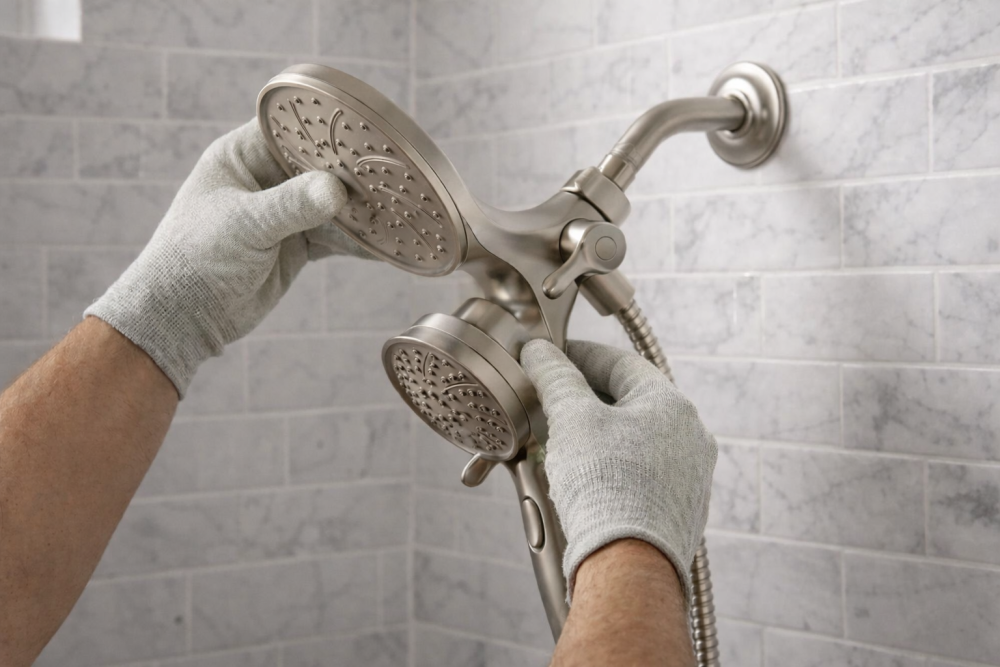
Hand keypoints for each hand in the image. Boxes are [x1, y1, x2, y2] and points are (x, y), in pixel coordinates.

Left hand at [86, 119, 370, 394]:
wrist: (185, 317)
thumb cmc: (195, 259)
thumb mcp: (243, 226)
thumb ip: (290, 206)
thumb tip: (337, 190)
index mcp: (243, 156)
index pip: (292, 130)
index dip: (327, 129)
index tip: (364, 133)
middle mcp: (267, 178)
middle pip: (322, 166)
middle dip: (354, 173)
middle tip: (392, 173)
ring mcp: (285, 212)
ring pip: (335, 204)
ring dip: (363, 210)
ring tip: (400, 208)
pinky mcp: (298, 244)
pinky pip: (337, 237)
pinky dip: (361, 241)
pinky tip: (388, 242)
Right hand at [520, 339, 716, 602]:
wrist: (628, 567)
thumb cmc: (606, 489)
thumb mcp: (572, 419)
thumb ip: (555, 378)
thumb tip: (540, 353)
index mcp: (671, 405)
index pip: (620, 362)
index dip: (580, 355)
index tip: (551, 356)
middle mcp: (689, 437)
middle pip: (627, 402)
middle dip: (583, 399)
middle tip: (548, 398)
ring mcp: (687, 475)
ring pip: (632, 440)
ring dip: (594, 434)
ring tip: (558, 440)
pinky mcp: (676, 508)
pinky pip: (638, 473)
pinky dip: (608, 467)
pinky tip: (581, 477)